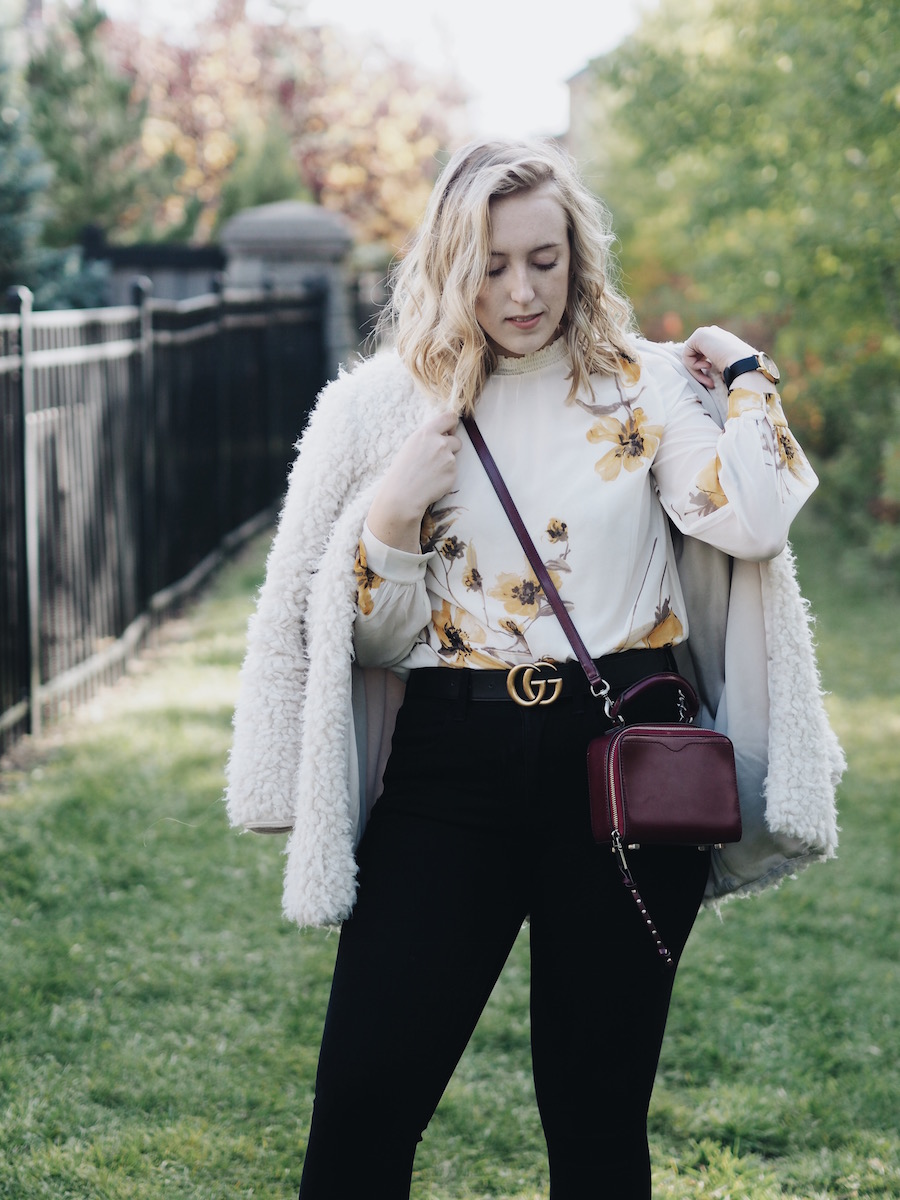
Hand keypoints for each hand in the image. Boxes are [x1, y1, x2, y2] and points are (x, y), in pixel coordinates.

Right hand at [366, 409, 461, 551]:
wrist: (402, 495)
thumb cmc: (401, 471)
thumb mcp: (410, 446)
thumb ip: (428, 439)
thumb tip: (444, 435)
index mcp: (427, 433)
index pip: (450, 418)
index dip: (452, 424)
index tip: (450, 430)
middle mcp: (440, 443)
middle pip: (456, 440)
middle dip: (451, 447)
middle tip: (437, 458)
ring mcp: (449, 459)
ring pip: (454, 458)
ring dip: (446, 463)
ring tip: (430, 473)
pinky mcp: (453, 474)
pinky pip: (453, 472)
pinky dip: (446, 476)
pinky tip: (432, 482)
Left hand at [682, 325, 756, 389]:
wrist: (743, 362)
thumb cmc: (738, 369)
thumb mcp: (725, 366)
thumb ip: (714, 365)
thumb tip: (706, 370)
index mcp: (720, 339)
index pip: (702, 355)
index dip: (704, 370)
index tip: (711, 382)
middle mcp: (712, 333)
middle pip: (694, 356)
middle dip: (698, 372)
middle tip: (710, 383)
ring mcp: (706, 332)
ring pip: (689, 356)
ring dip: (696, 371)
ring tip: (709, 378)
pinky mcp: (699, 335)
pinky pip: (686, 355)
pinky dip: (693, 366)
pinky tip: (707, 366)